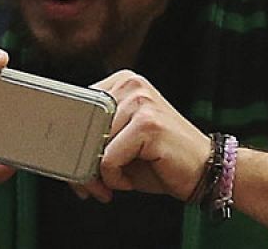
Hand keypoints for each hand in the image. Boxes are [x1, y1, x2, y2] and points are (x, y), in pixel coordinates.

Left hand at [80, 70, 209, 202]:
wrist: (207, 171)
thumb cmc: (160, 160)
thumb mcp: (120, 144)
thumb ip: (93, 140)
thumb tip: (60, 155)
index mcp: (121, 83)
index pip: (78, 108)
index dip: (71, 140)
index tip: (74, 166)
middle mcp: (130, 85)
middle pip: (82, 125)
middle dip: (79, 162)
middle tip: (91, 185)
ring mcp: (140, 101)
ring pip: (92, 144)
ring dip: (98, 174)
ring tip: (118, 180)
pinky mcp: (147, 123)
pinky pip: (109, 159)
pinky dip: (115, 178)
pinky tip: (130, 179)